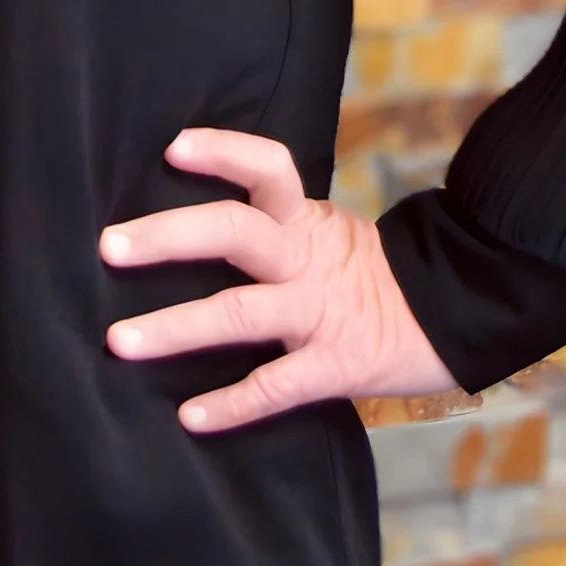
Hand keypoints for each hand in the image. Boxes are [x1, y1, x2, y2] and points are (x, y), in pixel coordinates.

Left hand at [101, 126, 459, 430]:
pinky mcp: (336, 365)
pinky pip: (276, 386)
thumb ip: (272, 229)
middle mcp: (306, 259)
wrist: (455, 318)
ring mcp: (319, 313)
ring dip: (175, 328)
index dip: (223, 152)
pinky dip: (230, 404)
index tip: (173, 148)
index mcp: (307, 221)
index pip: (268, 168)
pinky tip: (191, 418)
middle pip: (234, 232)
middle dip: (167, 238)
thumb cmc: (374, 278)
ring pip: (238, 313)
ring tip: (121, 341)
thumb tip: (189, 228)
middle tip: (109, 246)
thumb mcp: (328, 235)